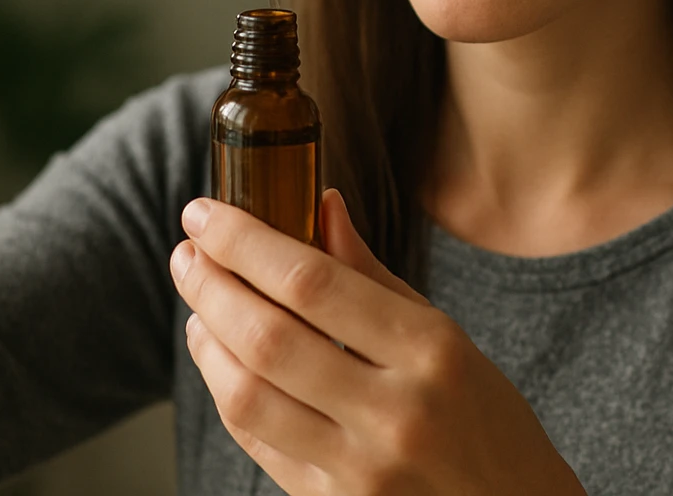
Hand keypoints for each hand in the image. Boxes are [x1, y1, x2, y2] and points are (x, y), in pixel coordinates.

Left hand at [171, 190, 587, 495]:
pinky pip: (257, 444)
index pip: (313, 281)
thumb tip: (321, 204)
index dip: (245, 242)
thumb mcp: (447, 336)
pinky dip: (227, 391)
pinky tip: (220, 356)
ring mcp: (359, 471)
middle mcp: (393, 412)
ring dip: (208, 341)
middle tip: (187, 251)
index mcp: (429, 351)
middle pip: (268, 337)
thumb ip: (373, 276)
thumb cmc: (486, 421)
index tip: (206, 213)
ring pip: (247, 397)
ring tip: (198, 303)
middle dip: (211, 285)